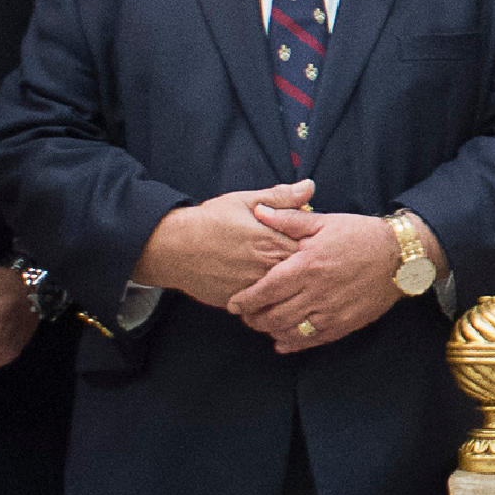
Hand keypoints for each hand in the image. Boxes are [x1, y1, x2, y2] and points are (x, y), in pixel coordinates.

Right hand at [133, 181, 316, 308]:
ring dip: (291, 290)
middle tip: (315, 270)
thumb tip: (310, 186)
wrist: (173, 247)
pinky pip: (263, 307)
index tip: (321, 247)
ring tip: (297, 286)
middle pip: (300, 274)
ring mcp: (252, 287)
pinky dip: (271, 304)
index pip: (310, 248)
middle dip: (307, 271)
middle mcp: (265, 266)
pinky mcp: (239, 301)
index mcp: (271, 239)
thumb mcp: (245, 200)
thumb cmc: (209, 220)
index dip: (317, 248)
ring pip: (284, 294)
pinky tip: (276, 300)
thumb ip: (280, 197)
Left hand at [225, 210, 401, 351]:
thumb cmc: (359, 235)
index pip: (266, 289)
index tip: (233, 304)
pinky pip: (312, 340)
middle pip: (274, 316)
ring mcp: (331, 311)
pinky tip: (283, 340)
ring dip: (271, 331)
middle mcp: (317, 292)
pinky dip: (293, 343)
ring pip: (290, 331)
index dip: (246, 300)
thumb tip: (258, 211)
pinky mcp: (344, 324)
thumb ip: (288, 219)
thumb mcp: (323, 221)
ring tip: (264, 324)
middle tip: (246, 316)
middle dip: (254, 319)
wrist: (399, 256)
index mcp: (308, 265)